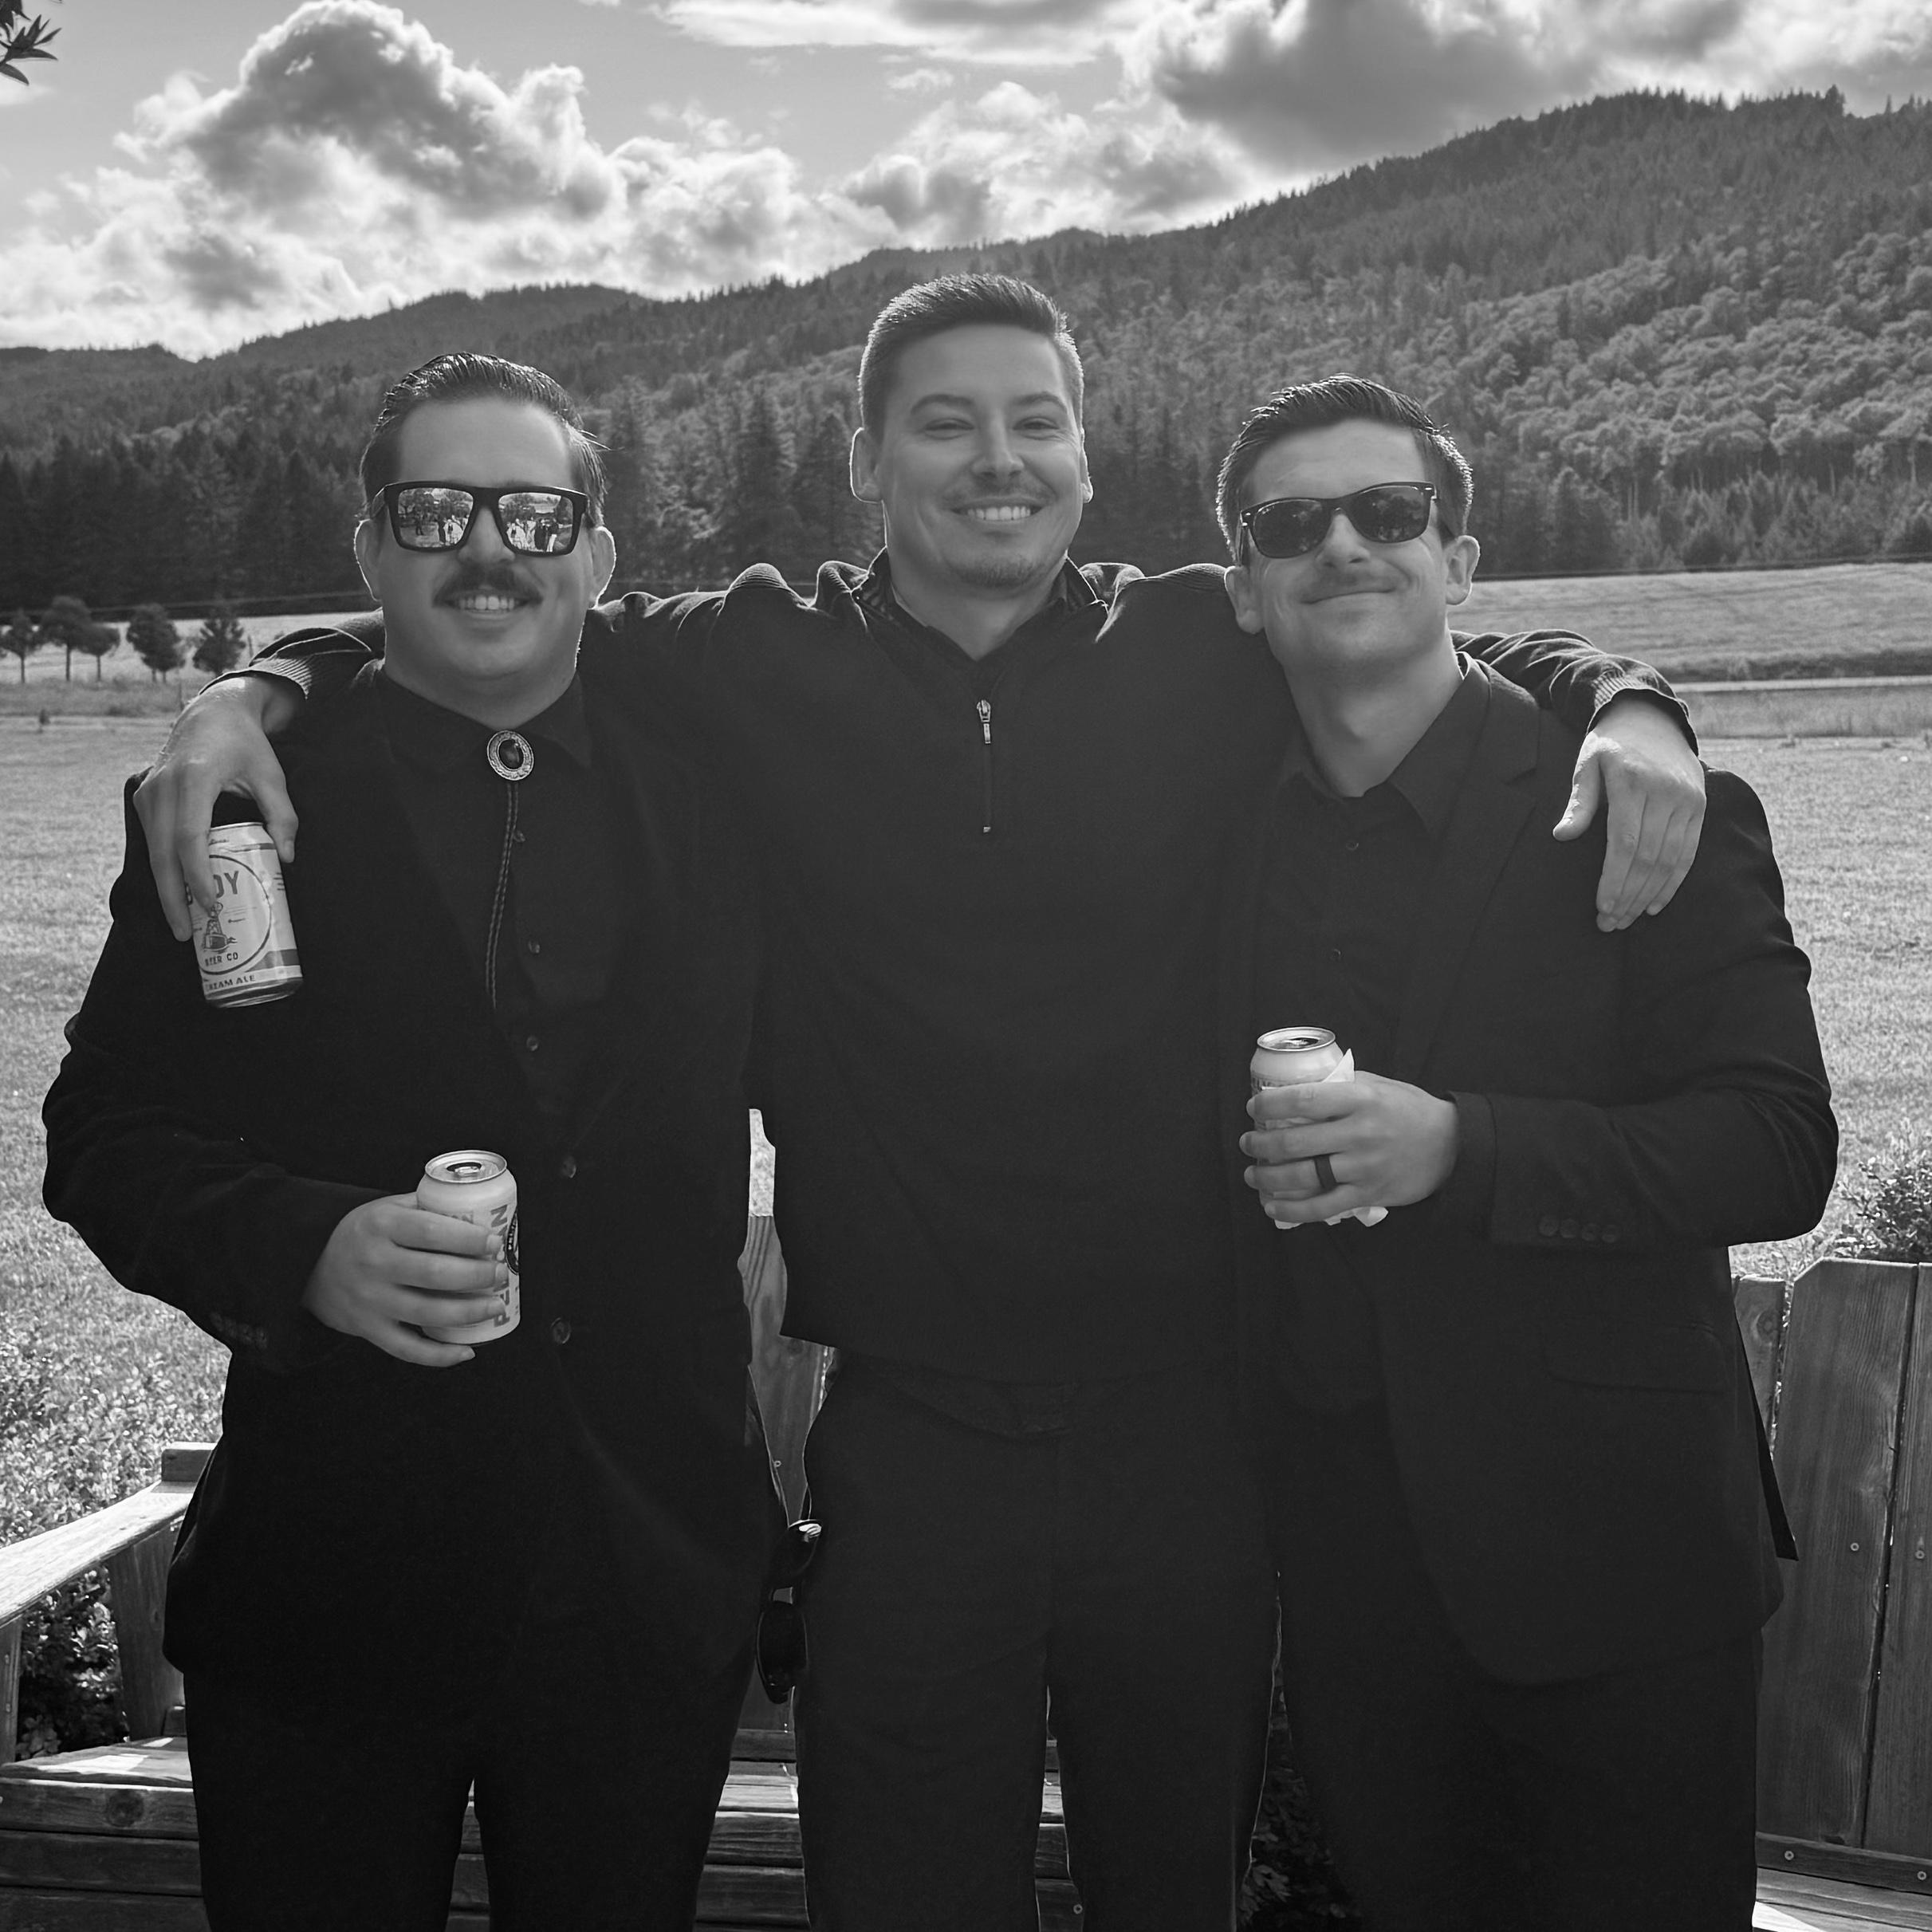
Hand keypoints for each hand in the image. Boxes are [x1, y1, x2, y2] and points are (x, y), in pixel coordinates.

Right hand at [134, 676, 302, 939]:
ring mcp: (149, 792)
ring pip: (153, 850)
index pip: (190, 839)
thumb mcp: (272, 775)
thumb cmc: (246, 745)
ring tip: (182, 924)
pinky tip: (177, 894)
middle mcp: (163, 786)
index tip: (210, 906)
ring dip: (165, 889)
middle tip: (186, 934)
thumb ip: (283, 815)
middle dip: (173, 898)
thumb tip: (287, 858)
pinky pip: (152, 841)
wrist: (212, 713)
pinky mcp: (145, 798)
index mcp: (195, 778)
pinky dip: (163, 869)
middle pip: (163, 853)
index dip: (197, 877)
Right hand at [301, 1196, 508, 1366]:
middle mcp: (374, 1263)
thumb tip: (481, 1213)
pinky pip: (408, 1349)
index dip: (468, 1239)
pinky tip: (467, 1350)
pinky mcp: (369, 1329)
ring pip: (428, 1312)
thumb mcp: (387, 1208)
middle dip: (477, 1275)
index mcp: (380, 1225)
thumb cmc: (364, 1234)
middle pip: (436, 1274)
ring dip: (470, 1312)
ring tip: (495, 1305)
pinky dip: (440, 1355)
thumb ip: (427, 1207)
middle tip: (500, 1273)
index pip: (432, 1231)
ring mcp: (371, 1300)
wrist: (311, 1267)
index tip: (494, 1242)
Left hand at [1240, 1073, 1457, 1226]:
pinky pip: (1324, 1207)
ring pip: (1304, 1176)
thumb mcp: (1379, 1086)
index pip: (1306, 1099)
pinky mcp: (1369, 1194)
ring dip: (1269, 1177)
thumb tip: (1298, 1086)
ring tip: (1252, 1174)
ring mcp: (1365, 1167)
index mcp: (1362, 1099)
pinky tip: (1272, 1207)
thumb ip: (1342, 1086)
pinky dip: (1293, 1210)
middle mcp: (1361, 1133)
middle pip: (1297, 1141)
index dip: (1272, 1104)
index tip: (1254, 1106)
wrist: (1453, 1145)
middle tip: (1247, 1143)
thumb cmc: (1410, 1110)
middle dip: (1261, 1144)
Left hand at [1551, 695, 1704, 931]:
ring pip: (1670, 859)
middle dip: (1628, 895)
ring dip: (1648, 895)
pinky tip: (1656, 904)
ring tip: (1628, 919)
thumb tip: (1562, 836)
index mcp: (1633, 782)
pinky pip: (1688, 852)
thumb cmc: (1609, 746)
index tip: (1602, 907)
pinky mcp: (1700, 806)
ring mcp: (1687, 800)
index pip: (1625, 843)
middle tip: (1609, 923)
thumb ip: (1579, 801)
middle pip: (1648, 857)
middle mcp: (1666, 792)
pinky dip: (1673, 882)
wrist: (1651, 719)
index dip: (1614, 879)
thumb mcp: (1587, 764)